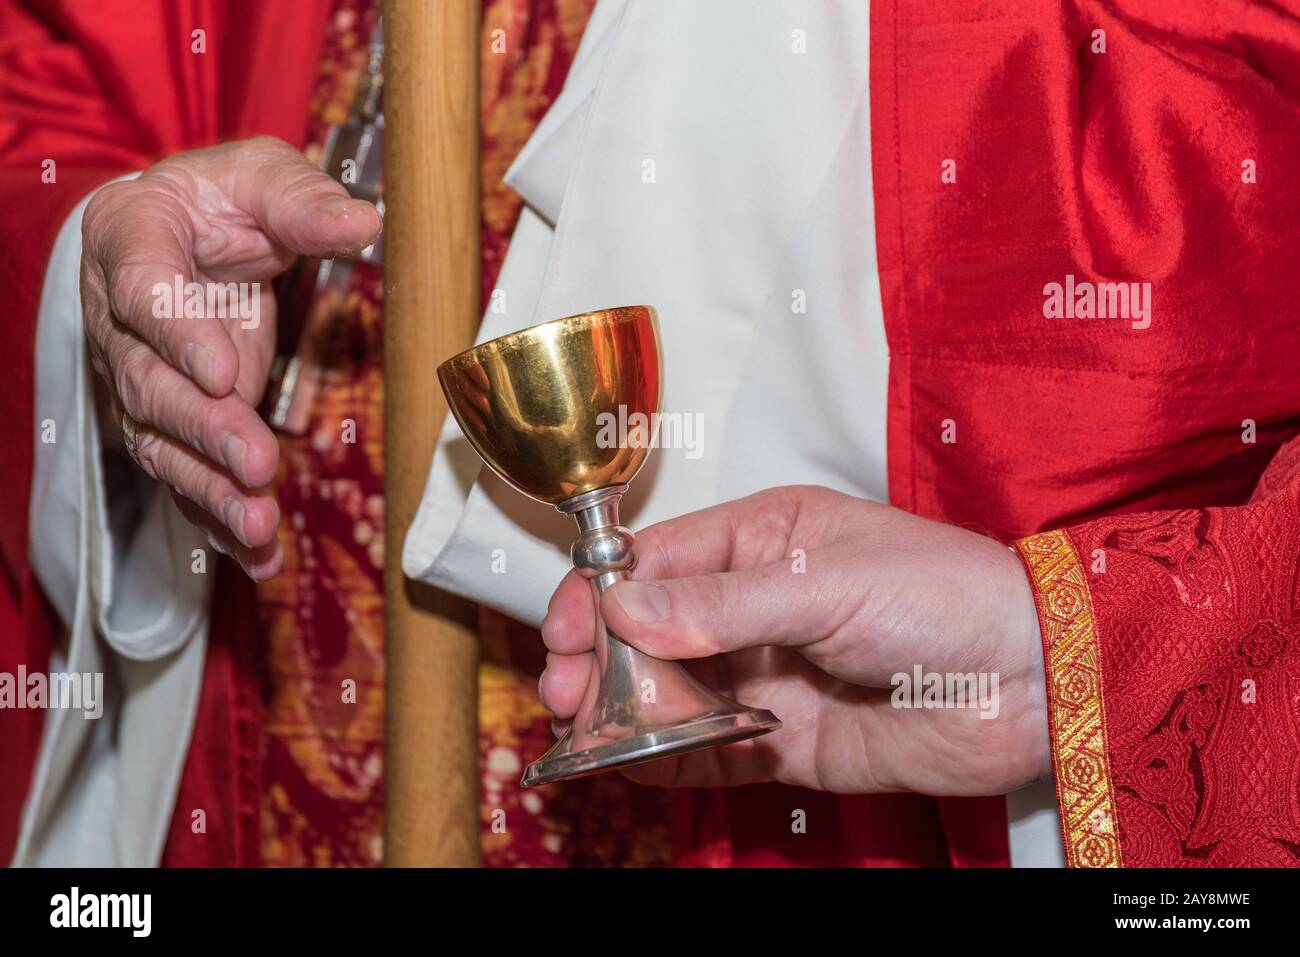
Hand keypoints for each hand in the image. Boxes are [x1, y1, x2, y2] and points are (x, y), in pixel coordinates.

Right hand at [80, 136, 381, 578]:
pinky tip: (258, 556)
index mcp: (131, 240)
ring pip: (165, 443)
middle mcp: (121, 321)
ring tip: (258, 530)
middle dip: (205, 431)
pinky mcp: (172, 422)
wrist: (186, 233)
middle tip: (256, 464)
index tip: (223, 373)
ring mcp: (141, 379)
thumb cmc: (222, 199)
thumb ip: (304, 202)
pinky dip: (220, 518)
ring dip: (211, 490)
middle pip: (151, 385)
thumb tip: (364, 224)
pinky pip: (187, 474)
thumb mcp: (262, 177)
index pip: (144, 290)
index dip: (178, 335)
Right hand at [540, 485, 1049, 795]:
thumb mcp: (828, 582)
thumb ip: (722, 602)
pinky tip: (634, 767)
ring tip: (586, 733)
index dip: (602, 591)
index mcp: (765, 539)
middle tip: (565, 690)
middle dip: (602, 657)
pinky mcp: (787, 739)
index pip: (660, 558)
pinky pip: (712, 750)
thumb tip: (622, 608)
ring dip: (628, 710)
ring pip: (675, 691)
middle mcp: (757, 605)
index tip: (561, 628)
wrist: (1033, 680)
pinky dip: (669, 759)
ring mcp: (770, 674)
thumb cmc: (945, 596)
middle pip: (654, 629)